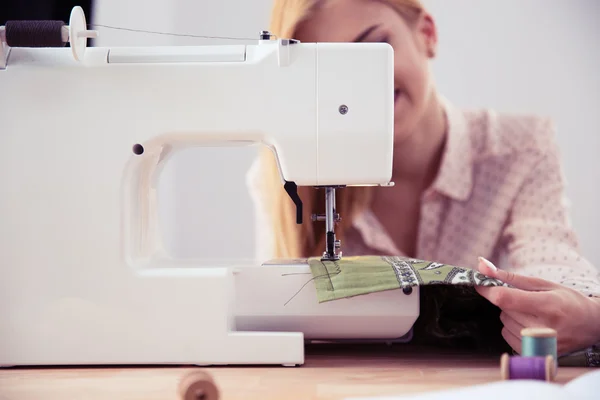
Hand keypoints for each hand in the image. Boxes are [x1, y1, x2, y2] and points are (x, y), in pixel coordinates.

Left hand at [474, 257, 599, 355]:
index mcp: (547, 306)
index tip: (480, 283)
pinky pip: (507, 337)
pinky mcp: (536, 353)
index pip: (504, 298)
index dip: (487, 290)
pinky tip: (529, 326)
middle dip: (507, 301)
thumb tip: (482, 266)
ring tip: (532, 314)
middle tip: (525, 300)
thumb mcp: (544, 284)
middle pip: (504, 310)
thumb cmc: (568, 301)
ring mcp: (540, 344)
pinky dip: (512, 329)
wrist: (592, 325)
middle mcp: (543, 328)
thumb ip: (511, 276)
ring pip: (504, 323)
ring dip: (511, 315)